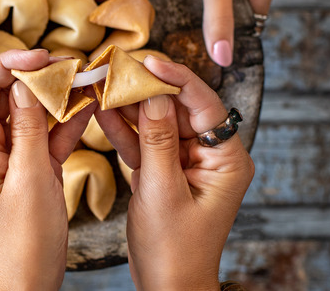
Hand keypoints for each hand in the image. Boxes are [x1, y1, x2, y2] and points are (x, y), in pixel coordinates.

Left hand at [0, 50, 93, 290]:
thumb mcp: (29, 178)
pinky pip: (48, 134)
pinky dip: (68, 120)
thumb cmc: (20, 242)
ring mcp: (11, 156)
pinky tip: (91, 105)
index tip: (45, 54)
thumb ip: (28, 126)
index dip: (11, 62)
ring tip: (89, 79)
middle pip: (8, 92)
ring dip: (59, 95)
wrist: (25, 286)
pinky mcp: (33, 168)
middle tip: (74, 65)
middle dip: (40, 75)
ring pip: (32, 111)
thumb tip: (27, 80)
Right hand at [95, 56, 253, 290]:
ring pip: (158, 123)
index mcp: (227, 160)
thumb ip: (156, 140)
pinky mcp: (164, 172)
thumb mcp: (162, 191)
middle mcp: (211, 156)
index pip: (204, 105)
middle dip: (146, 88)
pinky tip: (103, 111)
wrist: (167, 287)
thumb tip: (152, 94)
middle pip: (178, 109)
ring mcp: (186, 163)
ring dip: (131, 106)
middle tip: (117, 67)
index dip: (176, 79)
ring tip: (103, 82)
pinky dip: (125, 131)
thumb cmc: (174, 249)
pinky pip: (145, 143)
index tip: (148, 61)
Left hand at [170, 0, 278, 65]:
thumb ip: (219, 18)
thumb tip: (224, 59)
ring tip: (174, 36)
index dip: (230, 50)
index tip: (204, 70)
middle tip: (181, 56)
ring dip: (199, 13)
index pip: (251, 31)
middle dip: (211, 34)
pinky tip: (172, 3)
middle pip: (233, 17)